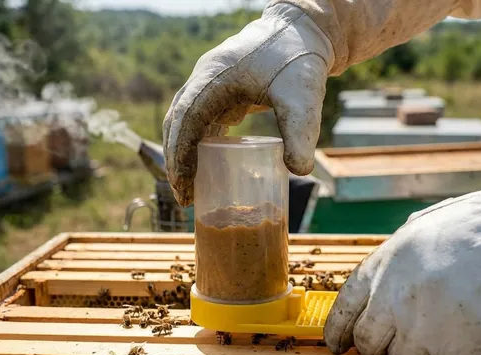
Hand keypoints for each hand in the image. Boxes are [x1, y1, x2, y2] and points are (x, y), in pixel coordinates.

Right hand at [163, 4, 333, 205]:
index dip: (180, 152)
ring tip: (189, 190)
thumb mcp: (304, 97)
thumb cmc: (300, 59)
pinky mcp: (222, 91)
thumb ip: (301, 132)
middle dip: (176, 160)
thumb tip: (299, 171)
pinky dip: (198, 145)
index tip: (183, 183)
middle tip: (184, 196)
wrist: (304, 32)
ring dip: (183, 154)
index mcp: (214, 75)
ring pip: (186, 122)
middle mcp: (205, 78)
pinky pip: (201, 120)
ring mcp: (211, 83)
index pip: (185, 118)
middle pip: (178, 122)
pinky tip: (205, 169)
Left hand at [323, 175, 480, 354]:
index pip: (345, 309)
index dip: (338, 332)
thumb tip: (379, 289)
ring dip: (422, 352)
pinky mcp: (458, 354)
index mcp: (384, 265)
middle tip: (404, 337)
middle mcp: (395, 300)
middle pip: (370, 344)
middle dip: (381, 345)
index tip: (339, 346)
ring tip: (451, 325)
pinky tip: (472, 335)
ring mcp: (424, 330)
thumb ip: (393, 260)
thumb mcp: (421, 228)